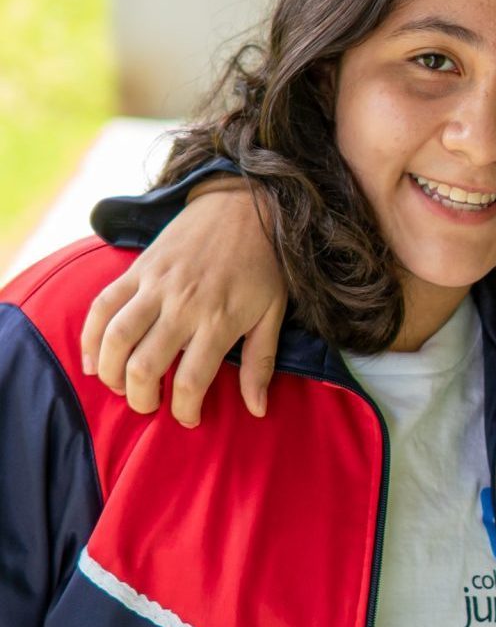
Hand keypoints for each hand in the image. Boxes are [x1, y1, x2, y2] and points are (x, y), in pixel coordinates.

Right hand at [80, 179, 286, 426]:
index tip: (186, 419)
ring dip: (110, 371)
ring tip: (119, 387)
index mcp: (219, 320)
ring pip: (116, 337)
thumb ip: (261, 362)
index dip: (184, 410)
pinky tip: (92, 360)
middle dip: (140, 397)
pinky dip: (90, 335)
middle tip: (147, 406)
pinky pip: (102, 305)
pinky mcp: (137, 268)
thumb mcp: (273, 315)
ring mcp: (155, 285)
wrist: (244, 207)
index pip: (191, 380)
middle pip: (145, 365)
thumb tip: (256, 409)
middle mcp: (183, 305)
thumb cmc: (264, 266)